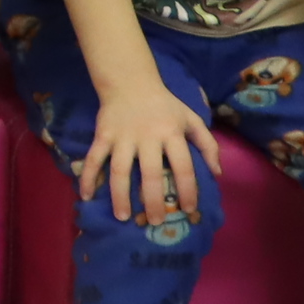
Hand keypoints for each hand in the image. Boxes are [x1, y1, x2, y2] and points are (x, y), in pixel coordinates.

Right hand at [80, 79, 219, 227]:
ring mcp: (122, 137)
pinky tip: (86, 195)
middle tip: (155, 221)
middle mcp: (147, 137)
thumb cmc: (164, 105)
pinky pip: (93, 158)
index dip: (187, 190)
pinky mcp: (103, 135)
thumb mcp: (191, 118)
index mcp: (172, 133)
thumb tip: (217, 173)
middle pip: (150, 174)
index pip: (183, 167)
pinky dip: (88, 177)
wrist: (130, 82)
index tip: (188, 209)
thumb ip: (208, 144)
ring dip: (120, 195)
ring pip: (120, 170)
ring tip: (123, 217)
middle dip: (153, 201)